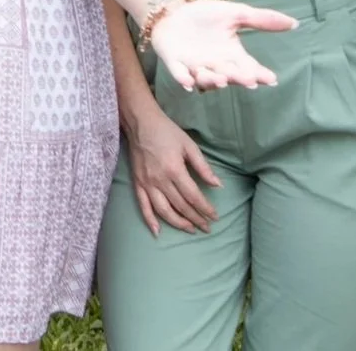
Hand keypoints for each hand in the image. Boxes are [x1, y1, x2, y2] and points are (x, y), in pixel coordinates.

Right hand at [121, 106, 220, 234]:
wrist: (140, 123)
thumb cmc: (167, 132)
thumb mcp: (189, 145)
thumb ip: (203, 167)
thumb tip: (218, 185)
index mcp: (174, 170)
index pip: (193, 196)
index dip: (205, 209)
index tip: (215, 217)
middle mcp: (160, 180)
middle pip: (181, 206)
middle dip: (196, 219)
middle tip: (207, 227)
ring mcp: (147, 183)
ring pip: (163, 211)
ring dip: (178, 223)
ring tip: (190, 229)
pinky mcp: (137, 183)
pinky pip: (143, 206)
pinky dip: (150, 220)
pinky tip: (157, 232)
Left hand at [146, 0, 296, 91]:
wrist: (172, 10)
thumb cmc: (205, 14)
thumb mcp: (236, 13)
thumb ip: (262, 19)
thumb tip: (295, 23)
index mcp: (232, 55)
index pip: (249, 67)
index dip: (259, 74)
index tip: (271, 78)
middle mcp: (216, 66)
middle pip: (230, 76)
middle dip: (238, 78)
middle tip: (248, 79)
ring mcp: (195, 67)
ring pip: (206, 79)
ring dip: (213, 80)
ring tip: (221, 79)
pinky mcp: (175, 64)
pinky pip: (180, 74)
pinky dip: (184, 78)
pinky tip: (188, 82)